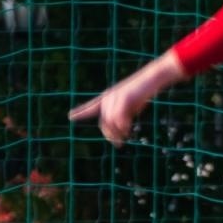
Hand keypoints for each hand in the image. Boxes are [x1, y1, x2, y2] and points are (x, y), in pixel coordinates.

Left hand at [69, 52, 186, 147]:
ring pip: (110, 121)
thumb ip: (124, 115)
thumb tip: (120, 130)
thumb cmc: (144, 91)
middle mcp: (109, 97)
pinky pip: (119, 118)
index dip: (81, 112)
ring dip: (117, 133)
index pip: (91, 106)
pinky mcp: (124, 99)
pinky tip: (127, 131)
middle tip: (117, 144)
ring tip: (123, 140)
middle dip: (109, 135)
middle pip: (104, 121)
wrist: (152, 77)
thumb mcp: (132, 105)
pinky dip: (122, 127)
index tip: (70, 116)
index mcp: (108, 96)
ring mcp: (115, 97)